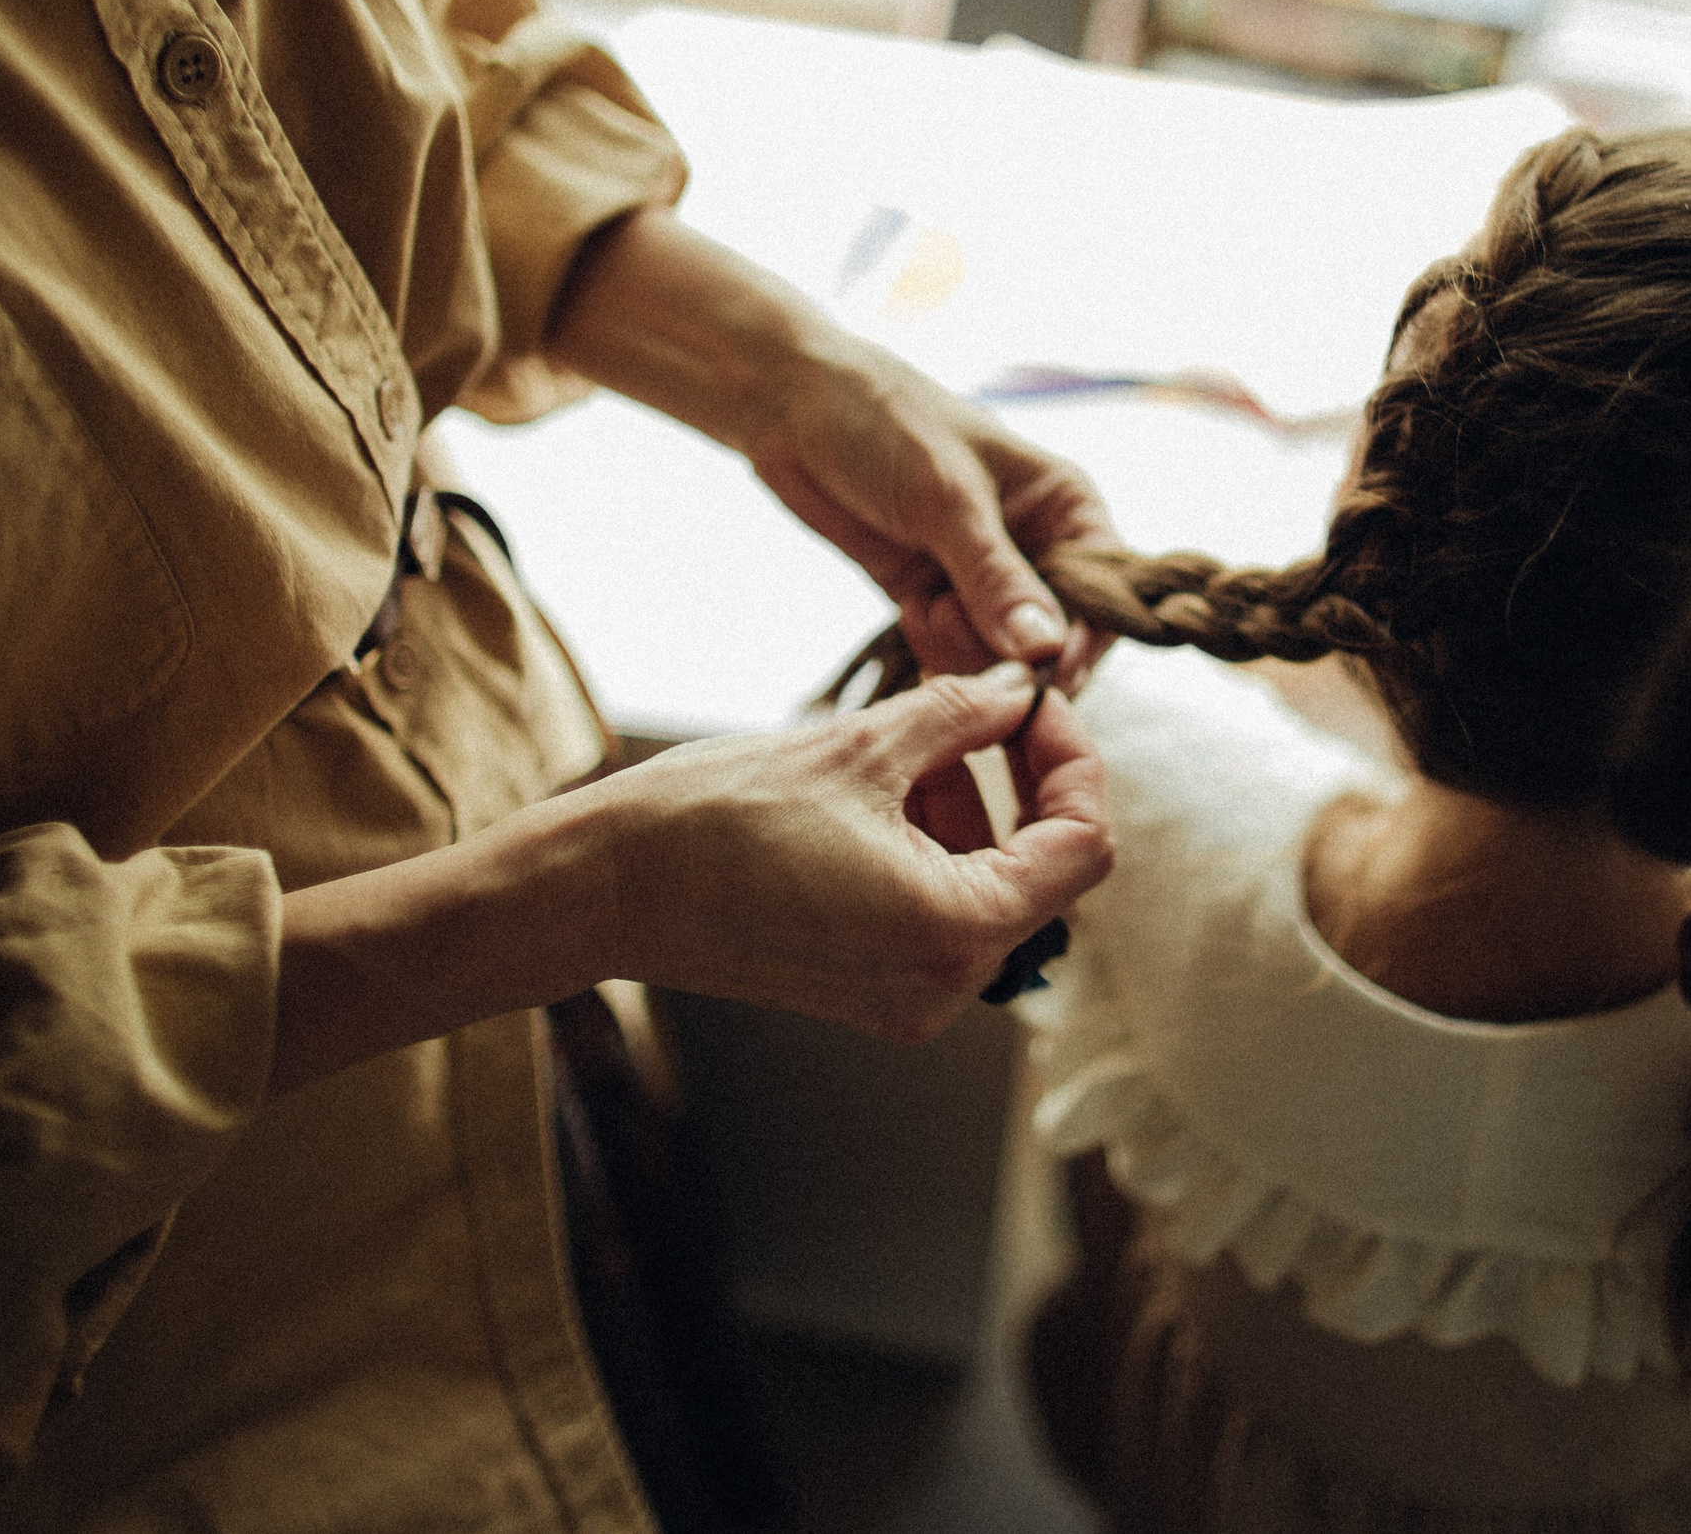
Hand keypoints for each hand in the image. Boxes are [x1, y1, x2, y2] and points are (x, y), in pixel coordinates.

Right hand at [588, 661, 1110, 1039]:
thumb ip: (962, 715)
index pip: (1082, 847)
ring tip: (919, 744)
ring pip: (993, 895)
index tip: (1033, 703)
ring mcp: (908, 1001)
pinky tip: (886, 796)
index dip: (1074, 761)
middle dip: (1023, 785)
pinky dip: (937, 853)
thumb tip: (1021, 689)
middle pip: (1044, 876)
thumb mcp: (860, 745)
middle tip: (983, 709)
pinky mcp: (871, 994)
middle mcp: (946, 987)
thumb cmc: (719, 818)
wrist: (607, 888)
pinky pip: (941, 920)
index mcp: (957, 930)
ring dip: (976, 815)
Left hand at [748, 329, 1114, 686]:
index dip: (1081, 644)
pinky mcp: (933, 594)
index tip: (1039, 677)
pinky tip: (911, 612)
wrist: (792, 406)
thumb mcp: (947, 498)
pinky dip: (934, 648)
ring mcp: (982, 575)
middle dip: (1010, 653)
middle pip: (1056, 639)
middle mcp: (1036, 545)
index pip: (1105, 597)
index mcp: (1066, 506)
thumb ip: (995, 577)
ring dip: (966, 650)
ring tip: (929, 608)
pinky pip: (954, 650)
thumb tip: (1045, 651)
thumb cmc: (884, 422)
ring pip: (1001, 655)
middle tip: (958, 623)